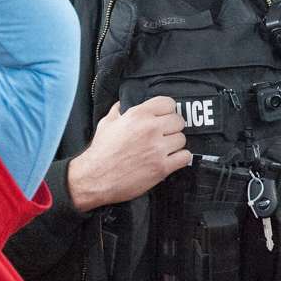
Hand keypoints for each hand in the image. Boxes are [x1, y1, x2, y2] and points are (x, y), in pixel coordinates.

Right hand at [68, 96, 189, 211]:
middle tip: (164, 134)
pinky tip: (171, 159)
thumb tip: (122, 104)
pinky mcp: (162, 167)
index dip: (167, 110)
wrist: (95, 177)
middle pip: (178, 121)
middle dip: (172, 127)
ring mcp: (157, 149)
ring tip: (165, 148)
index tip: (165, 116)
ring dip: (175, 144)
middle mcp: (150, 129)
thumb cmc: (100, 152)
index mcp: (138, 115)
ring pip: (182, 139)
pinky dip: (180, 158)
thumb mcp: (106, 123)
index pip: (168, 103)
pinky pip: (185, 157)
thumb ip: (118, 110)